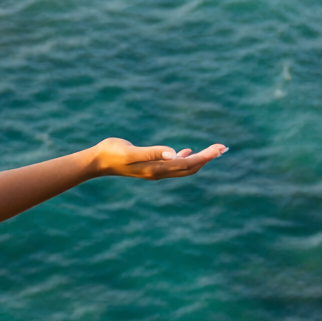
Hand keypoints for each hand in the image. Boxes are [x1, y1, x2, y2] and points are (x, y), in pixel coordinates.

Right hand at [88, 138, 227, 179]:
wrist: (98, 162)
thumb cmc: (112, 153)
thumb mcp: (130, 151)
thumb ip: (151, 152)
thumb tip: (172, 152)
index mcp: (157, 168)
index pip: (188, 164)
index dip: (206, 157)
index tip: (220, 148)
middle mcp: (159, 172)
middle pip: (190, 168)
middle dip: (208, 158)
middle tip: (224, 148)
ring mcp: (155, 171)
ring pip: (184, 168)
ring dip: (199, 159)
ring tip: (213, 150)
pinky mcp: (151, 167)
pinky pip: (173, 165)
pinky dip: (185, 159)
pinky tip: (187, 151)